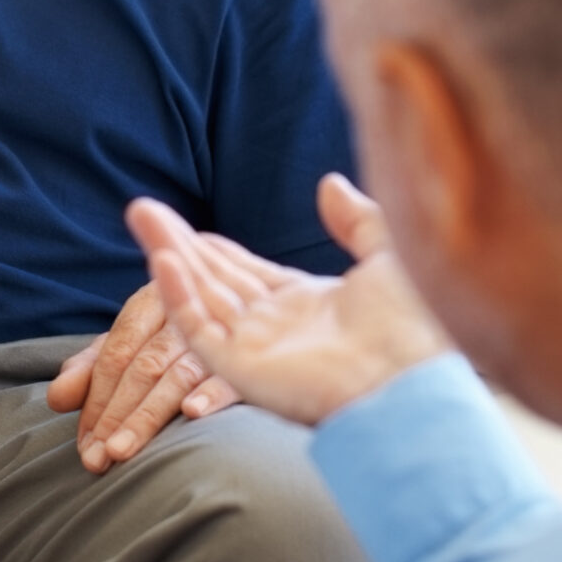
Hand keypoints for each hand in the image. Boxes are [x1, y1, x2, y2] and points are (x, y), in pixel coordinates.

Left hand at [46, 280, 237, 473]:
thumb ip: (90, 369)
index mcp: (152, 301)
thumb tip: (57, 399)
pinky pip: (231, 375)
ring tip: (121, 452)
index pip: (116, 355)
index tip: (84, 445)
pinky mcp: (253, 356)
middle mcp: (186, 312)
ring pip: (179, 375)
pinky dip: (211, 393)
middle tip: (96, 458)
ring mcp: (222, 333)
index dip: (96, 400)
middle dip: (115, 415)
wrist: (247, 306)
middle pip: (144, 367)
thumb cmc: (174, 337)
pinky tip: (192, 414)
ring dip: (148, 416)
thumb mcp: (131, 344)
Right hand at [125, 173, 451, 426]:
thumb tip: (329, 183)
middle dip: (175, 243)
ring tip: (140, 217)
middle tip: (140, 209)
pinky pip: (201, 332)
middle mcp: (274, 328)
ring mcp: (257, 350)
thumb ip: (356, 221)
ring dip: (168, 256)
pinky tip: (162, 260)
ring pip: (199, 297)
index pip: (243, 272)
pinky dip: (179, 297)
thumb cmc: (419, 329)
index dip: (210, 247)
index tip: (179, 222)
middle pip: (212, 279)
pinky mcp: (244, 371)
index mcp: (305, 305)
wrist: (420, 377)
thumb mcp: (388, 255)